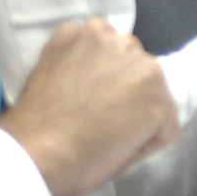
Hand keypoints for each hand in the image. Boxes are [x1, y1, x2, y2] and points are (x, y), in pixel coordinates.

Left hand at [0, 18, 181, 195]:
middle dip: (128, 92)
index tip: (122, 139)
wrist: (33, 152)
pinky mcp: (70, 32)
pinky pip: (86, 42)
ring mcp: (102, 38)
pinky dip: (80, 55)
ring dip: (106, 68)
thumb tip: (132, 119)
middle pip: (141, 74)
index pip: (163, 108)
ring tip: (83, 92)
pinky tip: (67, 76)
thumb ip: (143, 126)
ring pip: (116, 52)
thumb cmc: (84, 163)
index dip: (144, 128)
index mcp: (157, 88)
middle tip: (102, 114)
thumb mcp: (130, 156)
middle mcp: (137, 53)